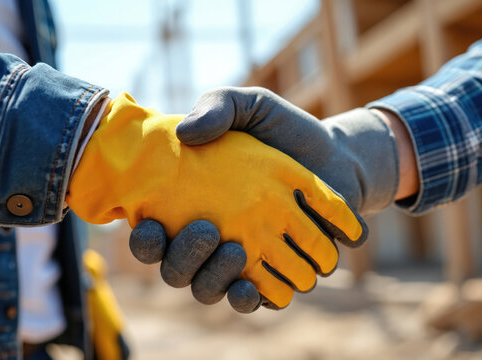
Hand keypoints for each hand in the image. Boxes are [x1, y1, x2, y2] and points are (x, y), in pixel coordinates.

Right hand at [67, 92, 366, 308]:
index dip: (144, 239)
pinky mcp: (276, 274)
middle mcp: (209, 239)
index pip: (151, 233)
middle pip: (177, 270)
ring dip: (216, 279)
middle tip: (207, 230)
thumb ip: (218, 107)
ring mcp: (242, 260)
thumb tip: (184, 132)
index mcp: (190, 204)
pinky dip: (254, 297)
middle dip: (184, 259)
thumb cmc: (285, 130)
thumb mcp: (251, 107)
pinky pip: (256, 299)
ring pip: (210, 289)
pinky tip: (256, 286)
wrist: (336, 156)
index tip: (152, 223)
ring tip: (234, 252)